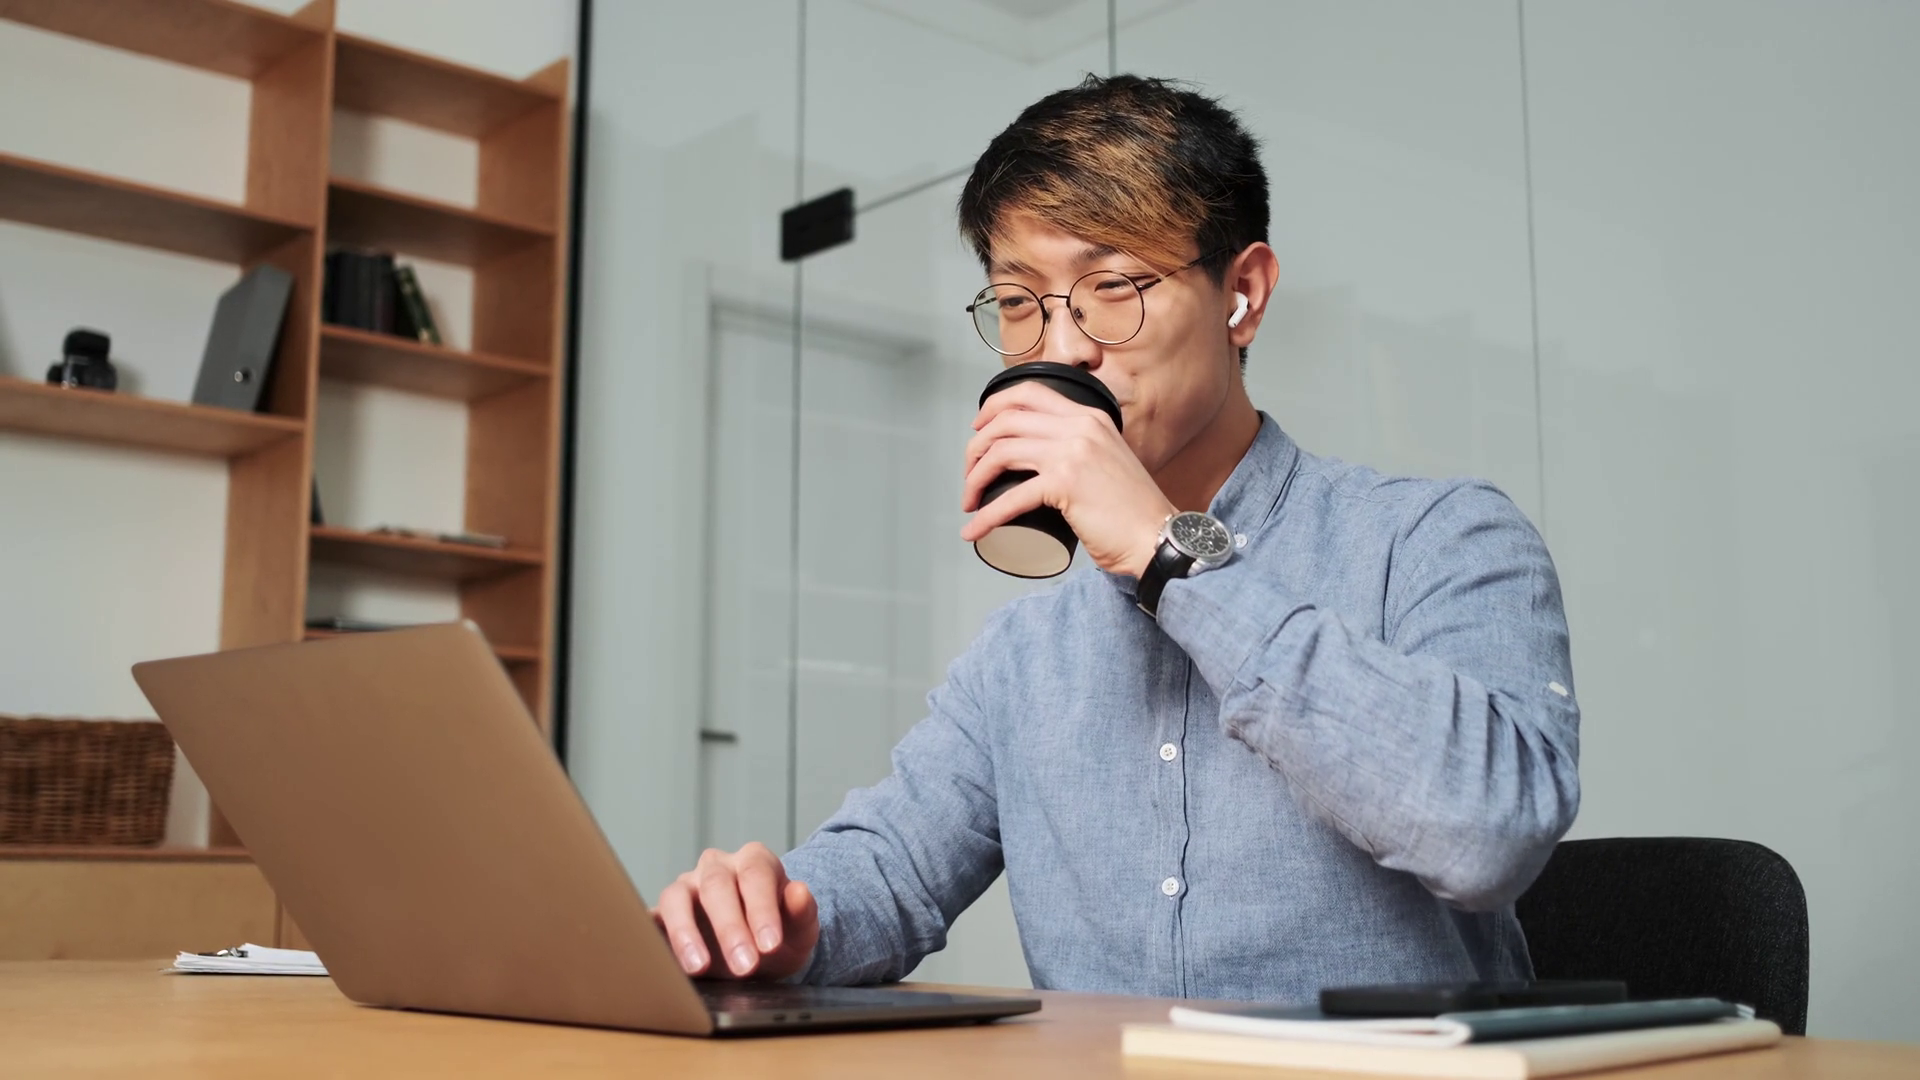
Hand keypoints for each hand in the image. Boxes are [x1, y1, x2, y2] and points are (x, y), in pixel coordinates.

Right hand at [653, 843, 819, 979]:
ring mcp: (686, 888)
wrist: (759, 951)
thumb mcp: (801, 929)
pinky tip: (654, 959)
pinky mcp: (662, 914)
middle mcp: (716, 867)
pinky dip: (649, 937)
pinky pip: (649, 921)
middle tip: (744, 966)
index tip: (770, 945)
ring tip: (699, 968)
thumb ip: (803, 912)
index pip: (756, 876)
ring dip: (686, 933)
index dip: (762, 910)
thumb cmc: (781, 935)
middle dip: (730, 928)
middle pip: (717, 886)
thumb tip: (800, 892)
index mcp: (754, 861)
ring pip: (675, 897)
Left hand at [961, 380, 1174, 578]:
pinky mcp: (1066, 484)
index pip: (1030, 391)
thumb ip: (1084, 450)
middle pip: (1006, 419)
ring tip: (969, 500)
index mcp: (1090, 416)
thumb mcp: (1108, 460)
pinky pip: (1010, 497)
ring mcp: (1073, 453)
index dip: (995, 406)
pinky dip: (986, 517)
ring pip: (1001, 451)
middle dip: (976, 446)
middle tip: (969, 472)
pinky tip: (974, 530)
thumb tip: (1049, 461)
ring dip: (975, 478)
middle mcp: (1080, 426)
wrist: (1158, 537)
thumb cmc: (1133, 511)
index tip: (979, 428)